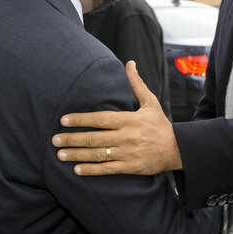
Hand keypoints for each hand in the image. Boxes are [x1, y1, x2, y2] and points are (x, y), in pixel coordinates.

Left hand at [53, 60, 182, 175]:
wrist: (177, 149)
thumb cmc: (160, 125)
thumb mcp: (150, 102)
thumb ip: (136, 84)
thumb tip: (129, 63)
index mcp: (130, 120)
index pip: (100, 119)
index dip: (81, 119)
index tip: (64, 120)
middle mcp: (127, 137)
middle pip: (95, 138)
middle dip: (73, 139)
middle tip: (54, 140)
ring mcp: (128, 153)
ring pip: (98, 155)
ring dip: (77, 155)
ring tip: (60, 155)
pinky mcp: (130, 168)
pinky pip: (108, 169)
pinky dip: (92, 170)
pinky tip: (77, 169)